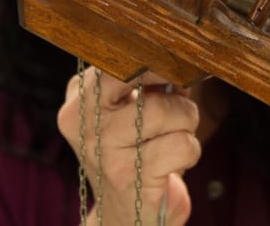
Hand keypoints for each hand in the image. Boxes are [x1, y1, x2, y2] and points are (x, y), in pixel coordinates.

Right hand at [57, 69, 200, 225]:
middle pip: (140, 77)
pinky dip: (190, 150)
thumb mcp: (131, 111)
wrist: (127, 217)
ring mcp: (103, 150)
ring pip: (167, 111)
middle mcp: (84, 122)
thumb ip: (148, 81)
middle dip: (169, 87)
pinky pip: (182, 144)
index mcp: (79, 99)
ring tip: (174, 139)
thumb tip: (185, 60)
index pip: (117, 61)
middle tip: (180, 103)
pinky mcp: (128, 176)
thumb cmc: (137, 153)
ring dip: (186, 124)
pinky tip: (174, 163)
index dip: (154, 59)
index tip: (177, 64)